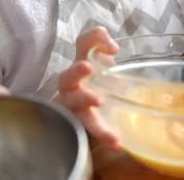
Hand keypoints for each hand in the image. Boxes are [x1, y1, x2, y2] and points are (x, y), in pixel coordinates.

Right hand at [55, 27, 121, 150]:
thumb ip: (109, 56)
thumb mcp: (110, 70)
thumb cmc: (101, 88)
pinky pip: (88, 130)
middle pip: (66, 76)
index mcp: (83, 66)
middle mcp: (73, 84)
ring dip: (84, 99)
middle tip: (87, 68)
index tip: (114, 48)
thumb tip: (111, 49)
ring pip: (73, 103)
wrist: (94, 119)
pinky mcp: (80, 126)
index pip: (84, 44)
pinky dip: (102, 134)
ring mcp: (74, 106)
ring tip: (98, 100)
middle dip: (75, 70)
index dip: (95, 39)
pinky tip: (116, 142)